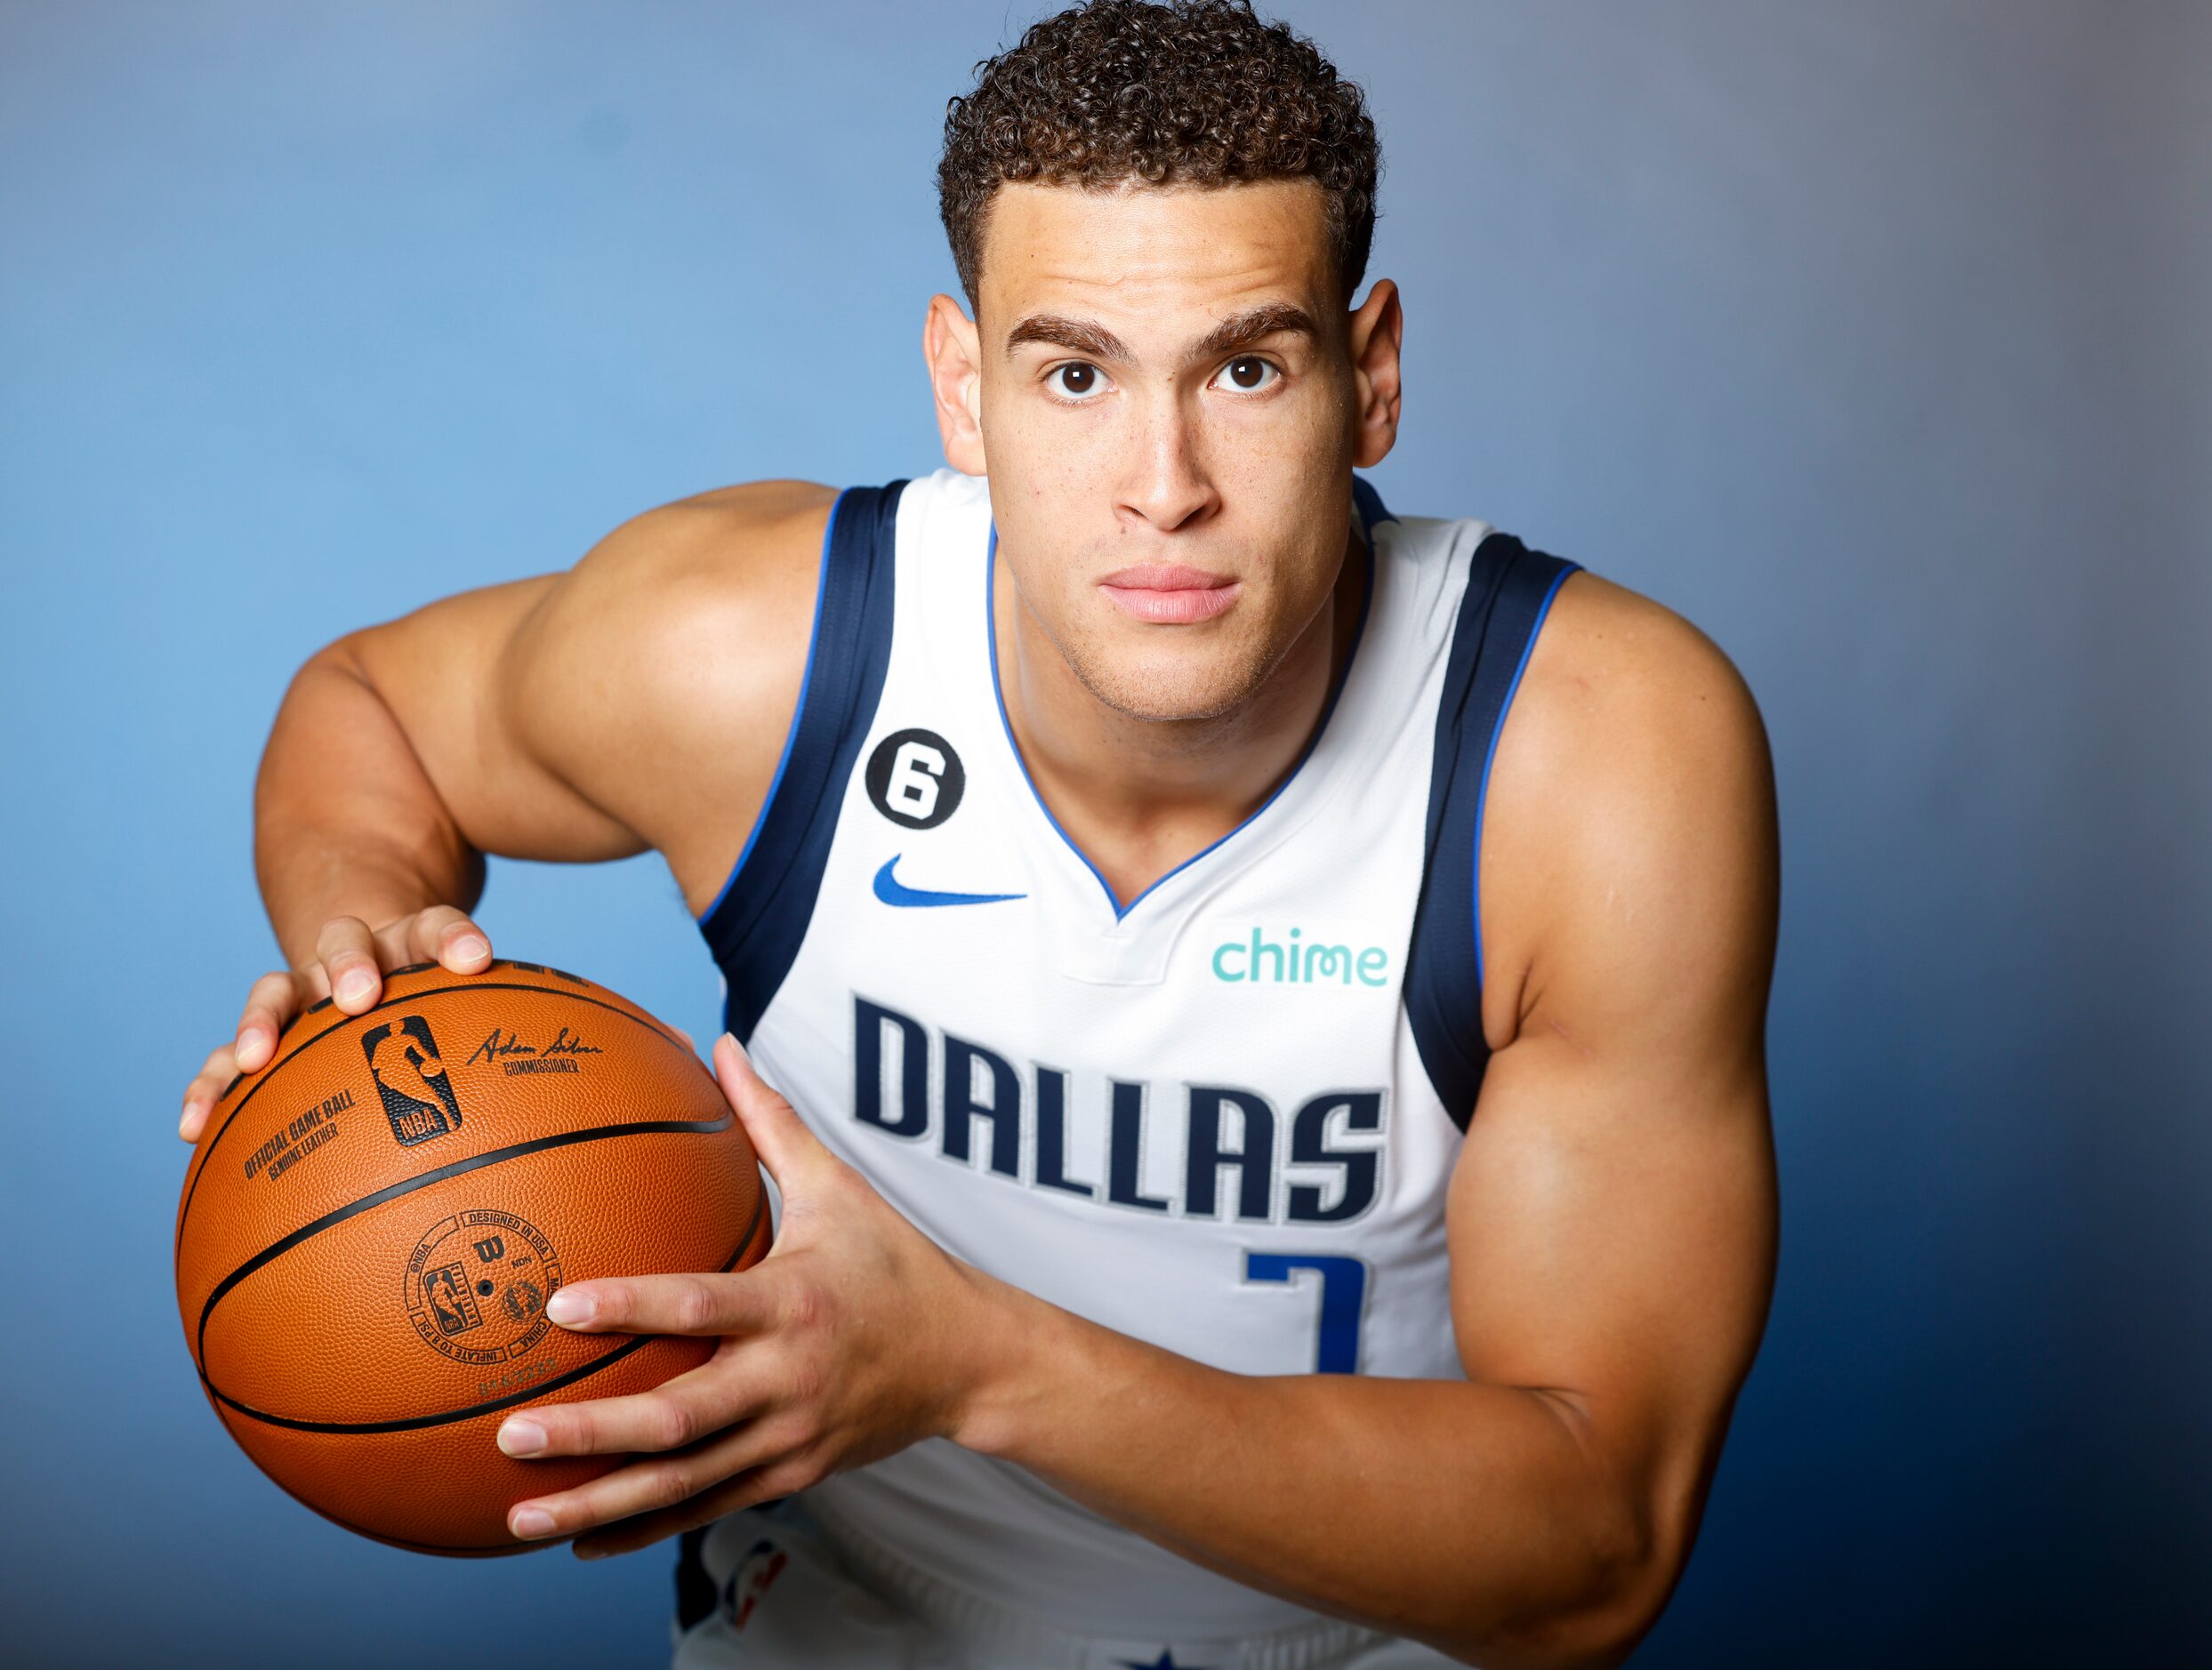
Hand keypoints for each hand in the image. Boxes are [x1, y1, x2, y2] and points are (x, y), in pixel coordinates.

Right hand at [178, 906, 492, 1140]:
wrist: (366, 958)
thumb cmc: (431, 1005)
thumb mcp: (466, 1005)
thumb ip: (504, 1029)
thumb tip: (575, 1103)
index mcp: (412, 942)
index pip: (435, 926)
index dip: (454, 938)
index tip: (474, 958)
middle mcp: (352, 956)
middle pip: (346, 943)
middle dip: (350, 966)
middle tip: (358, 996)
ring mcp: (303, 988)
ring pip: (276, 990)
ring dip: (263, 1020)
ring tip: (253, 1058)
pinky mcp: (265, 1028)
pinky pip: (230, 1054)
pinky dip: (211, 1084)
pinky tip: (193, 1126)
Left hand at [496, 1034, 1005, 1557]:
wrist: (972, 1360)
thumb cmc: (897, 1264)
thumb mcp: (838, 1186)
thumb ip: (770, 1121)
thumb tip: (722, 1045)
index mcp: (794, 1301)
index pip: (703, 1304)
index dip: (632, 1306)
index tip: (559, 1305)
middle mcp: (788, 1377)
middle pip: (680, 1418)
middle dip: (591, 1432)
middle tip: (511, 1432)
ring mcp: (788, 1437)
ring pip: (684, 1482)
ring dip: (599, 1501)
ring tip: (518, 1514)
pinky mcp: (790, 1475)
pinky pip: (706, 1507)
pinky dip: (642, 1528)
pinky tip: (578, 1538)